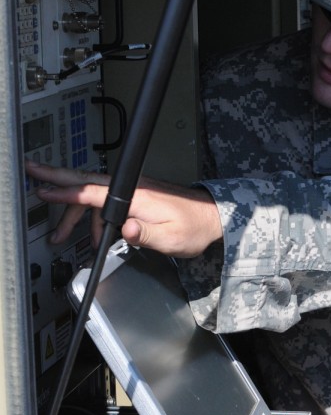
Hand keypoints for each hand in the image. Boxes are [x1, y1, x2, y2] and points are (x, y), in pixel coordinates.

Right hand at [25, 162, 222, 256]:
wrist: (213, 217)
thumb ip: (146, 234)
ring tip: (61, 234)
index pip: (94, 192)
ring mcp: (134, 191)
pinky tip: (96, 236)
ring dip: (75, 213)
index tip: (45, 189)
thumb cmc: (195, 226)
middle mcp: (133, 188)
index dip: (67, 192)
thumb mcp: (172, 238)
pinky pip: (106, 202)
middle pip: (87, 183)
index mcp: (138, 196)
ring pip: (94, 196)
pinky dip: (94, 218)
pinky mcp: (137, 197)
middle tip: (33, 176)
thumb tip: (125, 229)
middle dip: (58, 180)